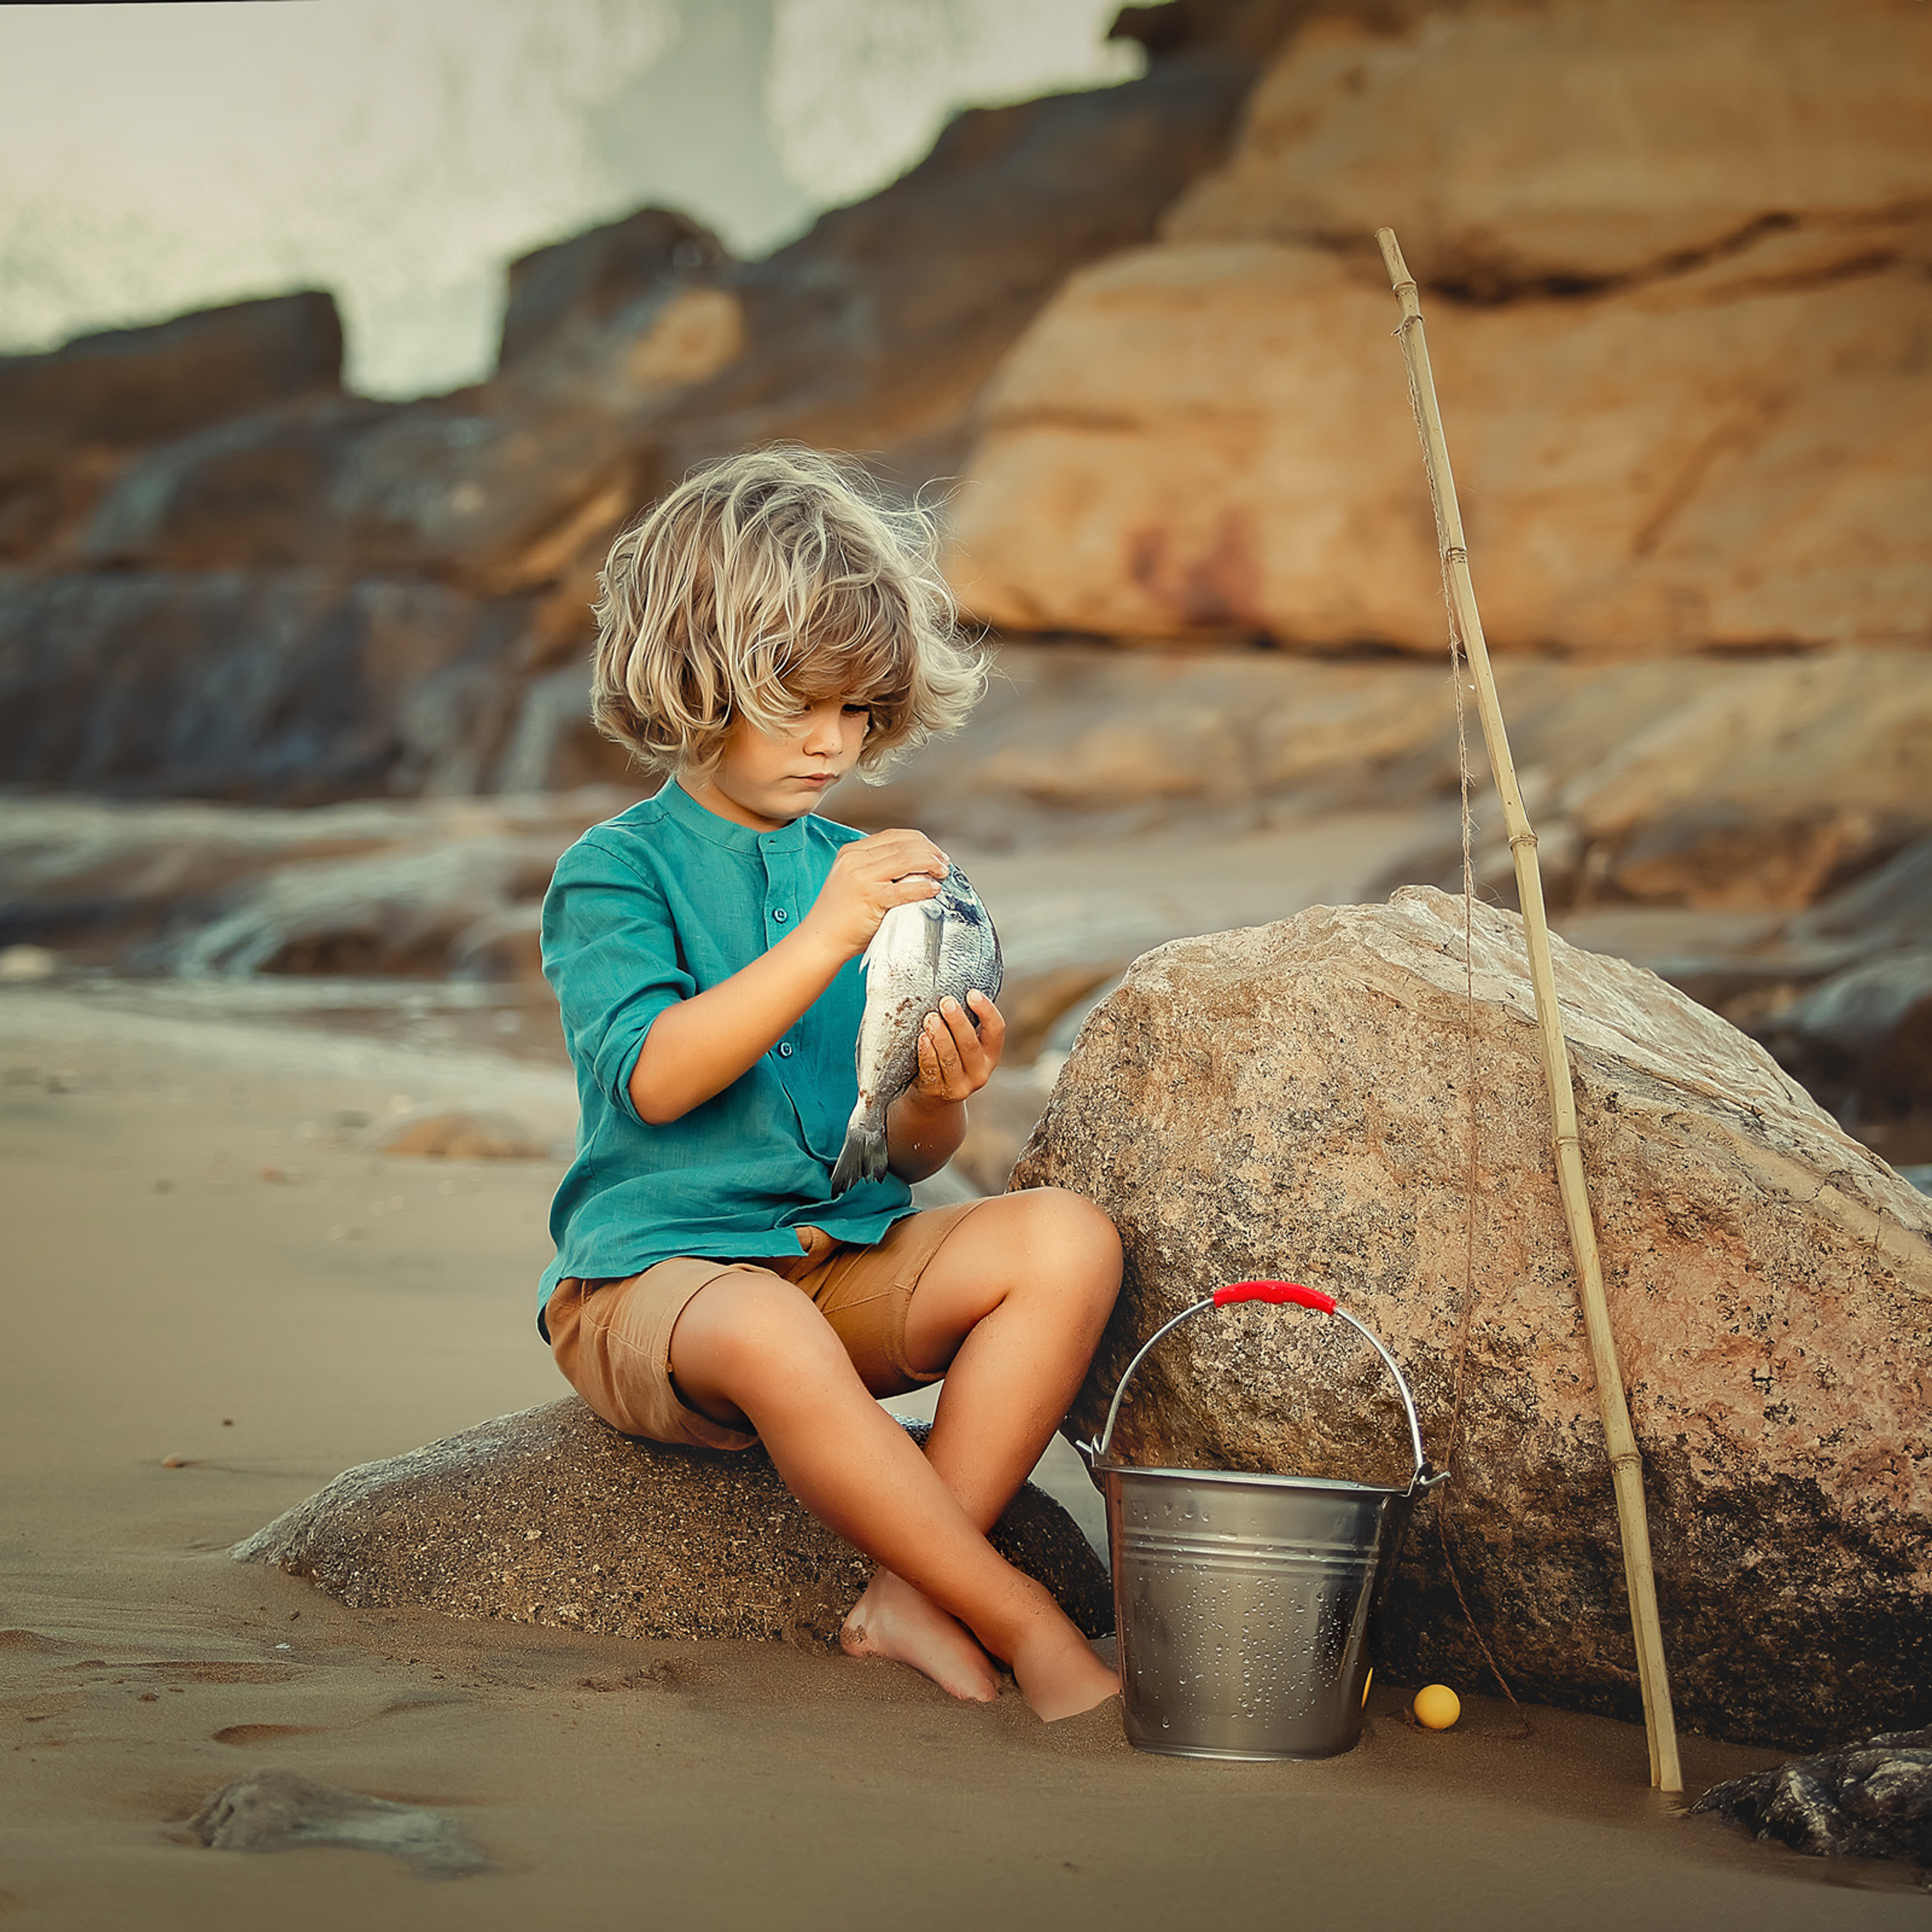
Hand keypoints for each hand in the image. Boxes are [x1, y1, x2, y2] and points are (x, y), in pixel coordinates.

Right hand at [800, 829, 948, 960]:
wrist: (821, 939)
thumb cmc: (839, 917)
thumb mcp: (853, 881)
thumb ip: (876, 869)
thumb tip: (912, 868)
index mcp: (851, 852)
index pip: (892, 836)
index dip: (918, 841)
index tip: (933, 850)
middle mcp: (855, 860)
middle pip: (903, 845)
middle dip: (929, 851)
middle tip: (944, 861)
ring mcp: (861, 877)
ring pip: (906, 860)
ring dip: (930, 864)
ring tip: (942, 872)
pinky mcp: (870, 897)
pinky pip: (905, 888)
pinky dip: (924, 887)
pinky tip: (934, 889)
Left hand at [910, 991, 1004, 1104]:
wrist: (932, 1100)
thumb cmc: (947, 1060)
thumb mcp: (963, 1045)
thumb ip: (963, 1024)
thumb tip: (953, 985)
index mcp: (991, 1055)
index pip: (997, 1030)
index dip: (986, 1011)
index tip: (971, 993)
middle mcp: (980, 1072)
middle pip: (970, 1044)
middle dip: (958, 1021)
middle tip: (946, 1001)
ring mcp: (961, 1086)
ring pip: (951, 1058)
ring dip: (940, 1036)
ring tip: (930, 1018)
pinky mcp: (939, 1093)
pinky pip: (932, 1071)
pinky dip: (927, 1053)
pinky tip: (922, 1038)